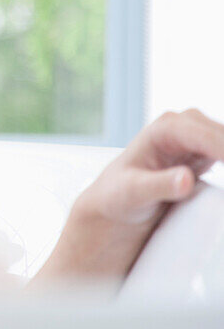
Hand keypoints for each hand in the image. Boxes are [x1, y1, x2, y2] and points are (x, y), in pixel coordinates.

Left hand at [69, 108, 223, 276]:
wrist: (116, 202)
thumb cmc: (118, 195)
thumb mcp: (132, 193)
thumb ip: (158, 186)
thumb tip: (186, 179)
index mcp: (165, 129)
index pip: (207, 136)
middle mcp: (185, 126)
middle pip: (223, 137)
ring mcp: (199, 138)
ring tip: (223, 193)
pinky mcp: (208, 153)